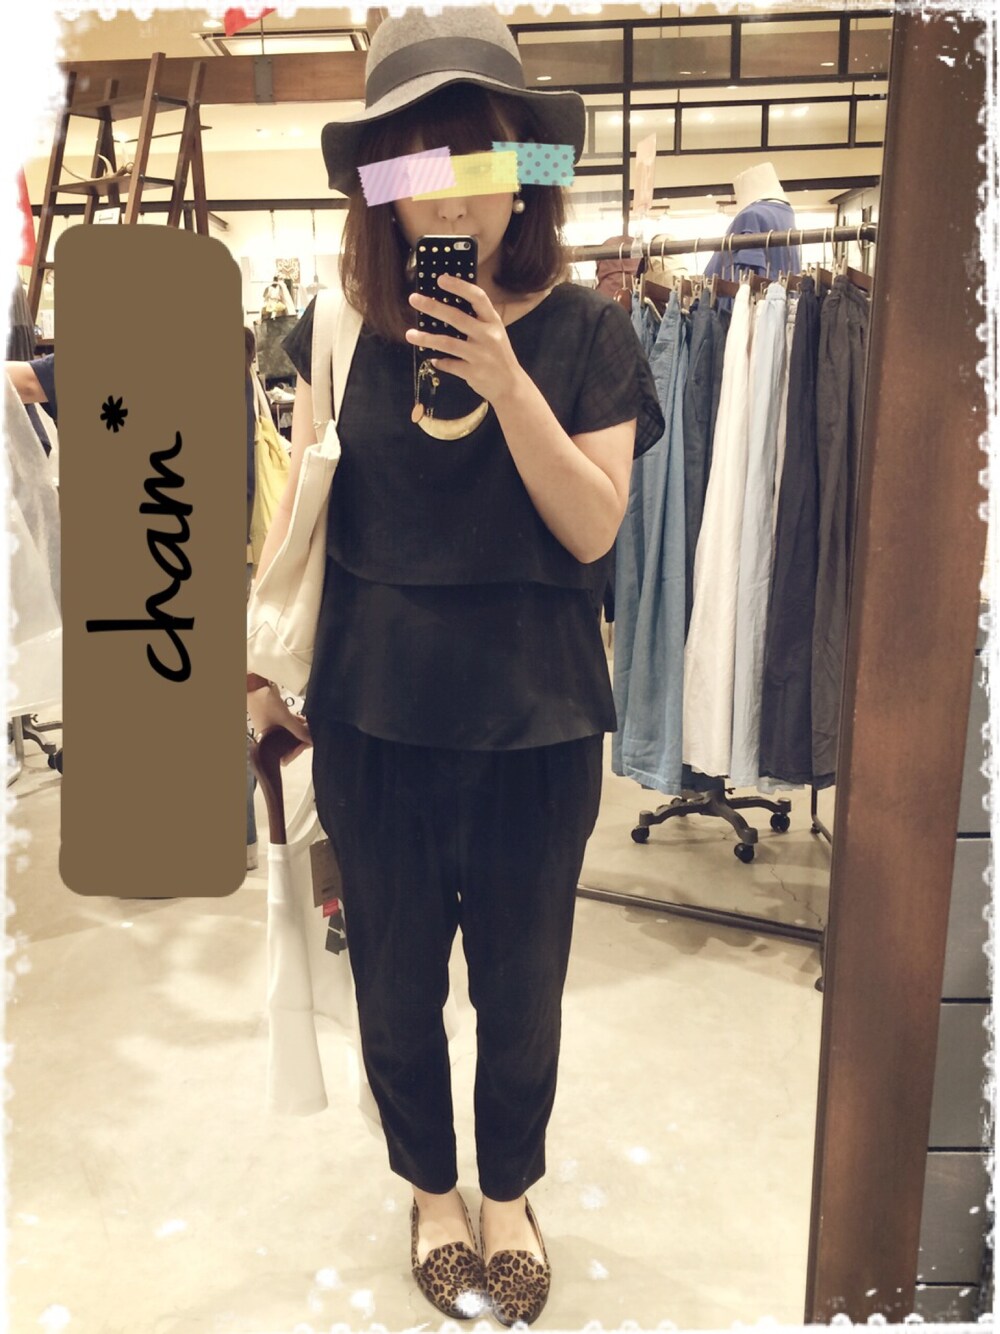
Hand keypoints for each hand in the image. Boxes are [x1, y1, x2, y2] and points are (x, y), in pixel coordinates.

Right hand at [247, 681, 311, 763]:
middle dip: (301, 741)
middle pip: (289, 746)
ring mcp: (273, 727)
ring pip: (291, 735)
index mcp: (267, 743)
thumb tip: (312, 739)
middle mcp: (270, 738)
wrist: (256, 685)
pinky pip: (290, 725)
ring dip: (300, 733)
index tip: (306, 745)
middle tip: (311, 736)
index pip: (284, 758)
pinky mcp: (277, 718)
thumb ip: (299, 730)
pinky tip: (306, 721)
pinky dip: (298, 724)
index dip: (296, 753)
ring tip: (310, 728)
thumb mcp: (285, 719)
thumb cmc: (264, 703)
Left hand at [405, 274, 526, 404]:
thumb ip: (477, 320)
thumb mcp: (494, 332)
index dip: (459, 286)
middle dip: (433, 307)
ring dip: (426, 338)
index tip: (441, 279)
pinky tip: (432, 358)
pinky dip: (439, 361)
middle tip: (413, 299)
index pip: (477, 297)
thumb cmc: (498, 355)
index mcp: (493, 321)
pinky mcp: (473, 372)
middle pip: (456, 317)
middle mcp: (488, 336)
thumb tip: (447, 304)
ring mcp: (480, 355)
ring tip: (409, 334)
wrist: (510, 385)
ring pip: (448, 343)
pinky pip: (449, 365)